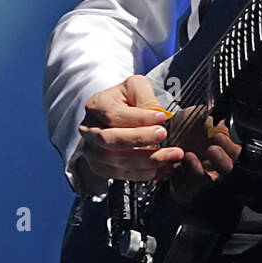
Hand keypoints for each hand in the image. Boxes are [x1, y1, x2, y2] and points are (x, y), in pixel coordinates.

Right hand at [77, 74, 240, 197]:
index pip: (114, 115)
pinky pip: (123, 175)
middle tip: (163, 134)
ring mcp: (93, 152)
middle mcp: (89, 131)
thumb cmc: (125, 99)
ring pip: (117, 161)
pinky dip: (147, 173)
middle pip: (111, 140)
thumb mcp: (135, 87)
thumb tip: (157, 111)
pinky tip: (165, 167)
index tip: (161, 116)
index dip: (138, 118)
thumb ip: (146, 97)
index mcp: (96, 106)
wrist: (115, 114)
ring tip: (172, 154)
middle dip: (140, 139)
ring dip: (148, 160)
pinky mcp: (102, 168)